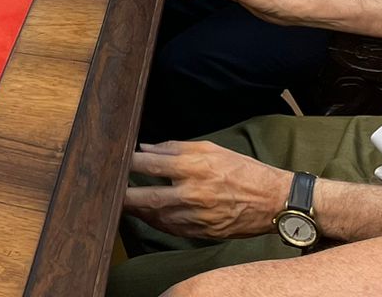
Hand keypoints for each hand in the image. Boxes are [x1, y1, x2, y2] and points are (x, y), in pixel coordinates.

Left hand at [125, 140, 288, 240]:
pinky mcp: (203, 233)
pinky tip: (148, 215)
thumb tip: (145, 148)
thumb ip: (174, 148)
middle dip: (123, 196)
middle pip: (146, 198)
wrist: (274, 200)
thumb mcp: (209, 149)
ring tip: (124, 202)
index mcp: (193, 168)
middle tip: (107, 191)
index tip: (113, 161)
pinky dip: (157, 222)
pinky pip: (172, 229)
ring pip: (156, 217)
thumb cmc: (241, 170)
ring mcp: (198, 217)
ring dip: (138, 211)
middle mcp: (193, 194)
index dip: (127, 163)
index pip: (148, 165)